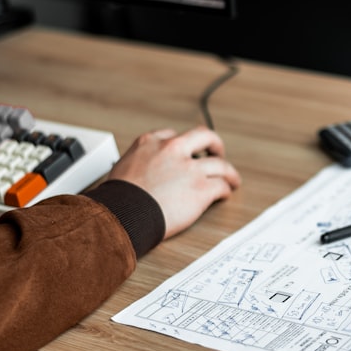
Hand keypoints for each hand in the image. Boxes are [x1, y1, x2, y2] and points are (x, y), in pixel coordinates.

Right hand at [108, 126, 241, 238]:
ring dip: (229, 172)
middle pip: (204, 137)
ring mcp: (190, 169)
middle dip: (215, 144)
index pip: (173, 136)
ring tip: (232, 179)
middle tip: (218, 152)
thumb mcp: (122, 167)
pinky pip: (221, 186)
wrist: (123, 214)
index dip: (183, 145)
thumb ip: (139, 163)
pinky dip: (225, 190)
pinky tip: (224, 195)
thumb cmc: (118, 199)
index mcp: (151, 143)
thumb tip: (143, 173)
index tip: (187, 152)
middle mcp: (173, 150)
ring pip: (221, 164)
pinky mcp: (201, 189)